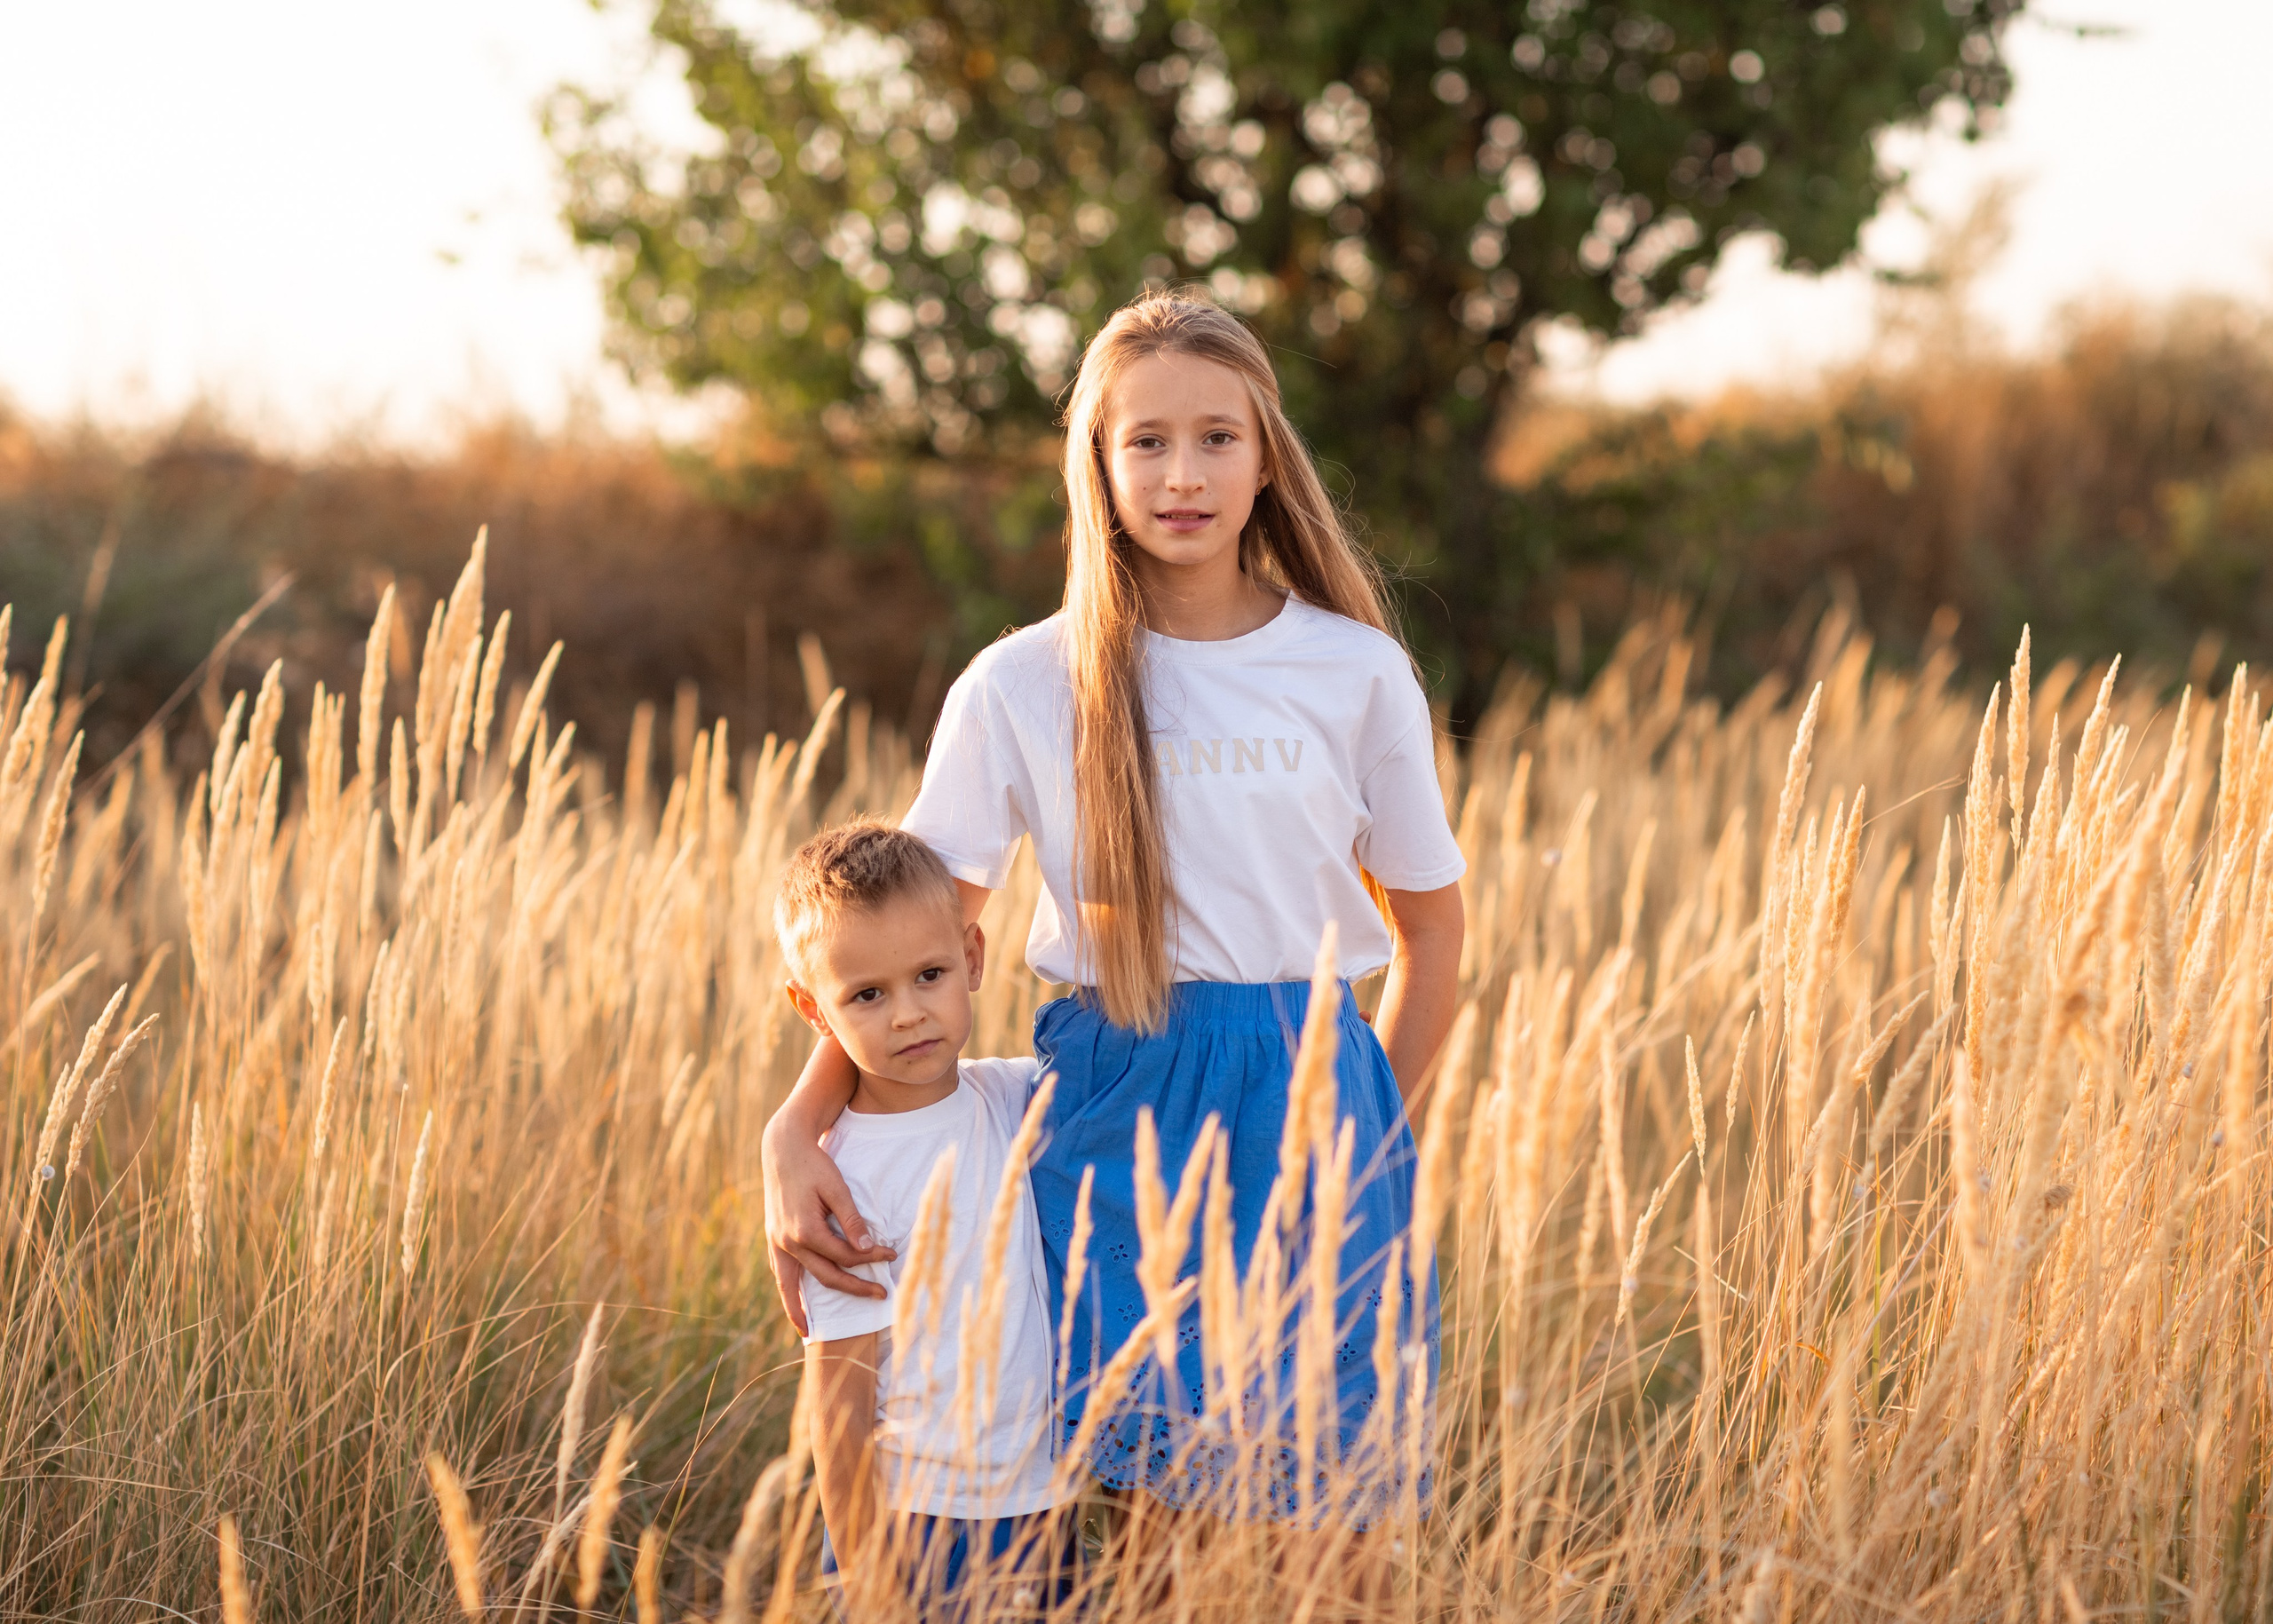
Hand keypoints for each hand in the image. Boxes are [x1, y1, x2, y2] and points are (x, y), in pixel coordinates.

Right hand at [763, 1118, 896, 1335]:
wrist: (782, 1148)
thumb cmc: (813, 1164)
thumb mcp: (837, 1187)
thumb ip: (852, 1220)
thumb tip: (867, 1248)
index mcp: (806, 1230)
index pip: (845, 1256)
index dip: (871, 1258)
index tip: (892, 1253)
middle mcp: (788, 1241)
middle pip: (826, 1276)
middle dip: (854, 1288)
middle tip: (881, 1295)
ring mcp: (777, 1241)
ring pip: (791, 1284)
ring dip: (800, 1309)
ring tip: (809, 1331)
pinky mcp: (773, 1237)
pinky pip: (780, 1271)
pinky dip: (786, 1290)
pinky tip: (793, 1300)